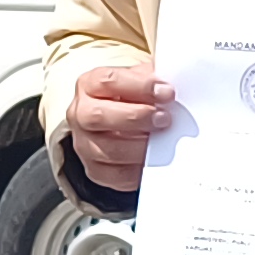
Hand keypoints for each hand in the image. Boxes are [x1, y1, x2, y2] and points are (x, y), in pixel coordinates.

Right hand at [66, 61, 168, 190]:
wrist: (131, 121)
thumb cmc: (138, 96)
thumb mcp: (144, 79)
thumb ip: (155, 78)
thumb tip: (173, 87)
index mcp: (89, 84)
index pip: (108, 81)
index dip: (140, 86)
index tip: (167, 92)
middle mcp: (80, 114)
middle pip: (99, 116)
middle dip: (136, 117)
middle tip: (164, 118)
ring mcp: (84, 144)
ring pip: (108, 150)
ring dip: (141, 146)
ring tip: (164, 139)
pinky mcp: (96, 170)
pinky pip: (117, 175)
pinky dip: (140, 168)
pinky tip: (156, 158)